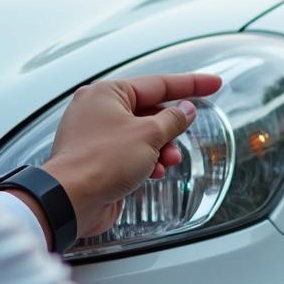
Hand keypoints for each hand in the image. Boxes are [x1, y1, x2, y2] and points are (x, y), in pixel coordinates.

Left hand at [41, 73, 222, 239]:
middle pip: (149, 110)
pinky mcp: (97, 159)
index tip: (213, 83)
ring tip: (168, 160)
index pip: (158, 83)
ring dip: (161, 148)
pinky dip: (146, 160)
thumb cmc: (100, 162)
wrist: (71, 200)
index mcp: (107, 93)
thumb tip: (185, 111)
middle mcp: (98, 110)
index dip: (190, 85)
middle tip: (187, 131)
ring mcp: (96, 135)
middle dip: (171, 127)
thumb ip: (172, 120)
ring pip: (142, 134)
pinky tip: (153, 173)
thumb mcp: (149, 135)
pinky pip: (130, 153)